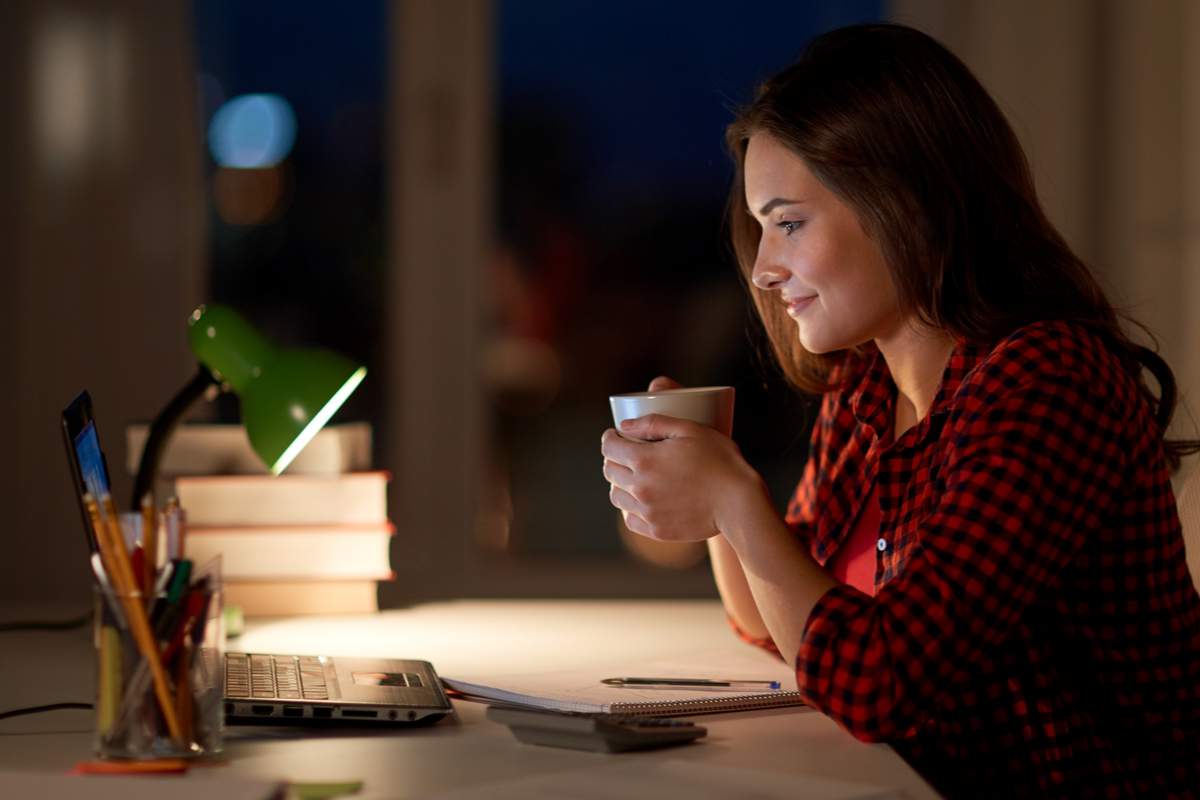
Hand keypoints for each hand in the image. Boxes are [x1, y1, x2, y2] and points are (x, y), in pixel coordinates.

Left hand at [601, 377, 763, 541]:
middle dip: (613, 458)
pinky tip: (642, 500)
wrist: (738, 502)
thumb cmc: (719, 460)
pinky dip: (631, 508)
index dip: (610, 437)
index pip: (609, 447)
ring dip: (620, 483)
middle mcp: (640, 487)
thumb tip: (624, 425)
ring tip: (633, 476)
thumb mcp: (690, 429)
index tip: (615, 435)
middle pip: (610, 471)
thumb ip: (654, 423)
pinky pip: (630, 519)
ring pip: (616, 496)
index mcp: (644, 460)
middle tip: (625, 453)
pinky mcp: (656, 530)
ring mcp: (647, 512)